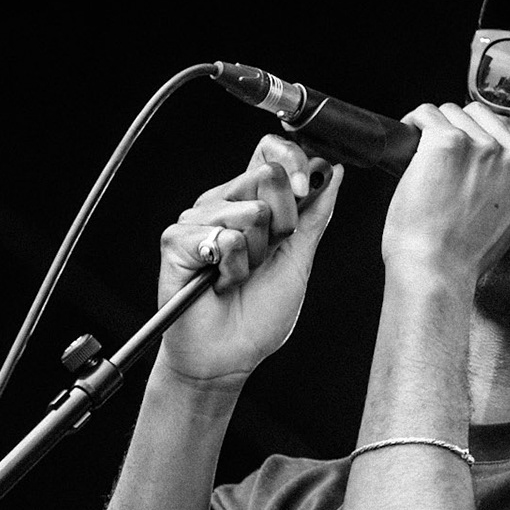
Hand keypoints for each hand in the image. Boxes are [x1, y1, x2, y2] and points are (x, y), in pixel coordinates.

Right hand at [155, 136, 341, 387]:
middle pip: (267, 175)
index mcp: (252, 201)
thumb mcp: (299, 260)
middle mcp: (224, 203)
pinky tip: (220, 283)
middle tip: (265, 259)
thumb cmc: (258, 316)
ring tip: (240, 277)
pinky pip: (223, 238)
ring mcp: (198, 220)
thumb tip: (332, 171)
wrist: (228, 357)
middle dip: (283, 224)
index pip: (270, 152)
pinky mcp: (177, 240)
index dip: (293, 160)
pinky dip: (232, 268)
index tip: (304, 189)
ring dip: (256, 255)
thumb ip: (314, 215)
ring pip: (250, 211)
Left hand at [381, 70, 509, 282]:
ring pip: (450, 114)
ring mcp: (482, 146)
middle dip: (457, 129)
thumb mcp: (503, 220)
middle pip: (480, 114)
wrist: (436, 270)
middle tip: (441, 169)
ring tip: (426, 170)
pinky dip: (412, 124)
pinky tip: (408, 144)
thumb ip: (505, 186)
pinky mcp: (448, 142)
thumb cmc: (459, 256)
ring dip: (432, 131)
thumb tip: (481, 166)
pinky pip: (425, 115)